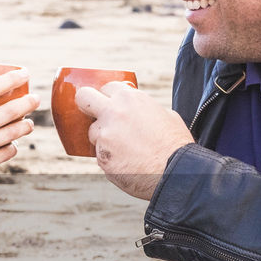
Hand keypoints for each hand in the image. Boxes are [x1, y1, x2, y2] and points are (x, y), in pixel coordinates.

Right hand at [0, 52, 39, 200]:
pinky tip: (12, 142)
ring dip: (25, 126)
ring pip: (12, 133)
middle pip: (9, 111)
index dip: (11, 78)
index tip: (24, 73)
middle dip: (28, 103)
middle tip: (35, 98)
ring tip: (28, 122)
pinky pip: (6, 153)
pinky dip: (12, 146)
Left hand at [77, 82, 193, 199]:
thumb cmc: (175, 144)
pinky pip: (100, 155)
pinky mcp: (101, 158)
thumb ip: (145, 109)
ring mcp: (104, 136)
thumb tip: (138, 111)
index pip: (106, 87)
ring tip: (126, 149)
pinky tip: (128, 163)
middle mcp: (113, 113)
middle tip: (93, 113)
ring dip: (103, 139)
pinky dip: (110, 159)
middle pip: (83, 98)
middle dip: (86, 104)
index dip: (108, 96)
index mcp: (130, 98)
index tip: (110, 104)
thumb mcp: (166, 115)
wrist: (176, 172)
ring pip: (93, 132)